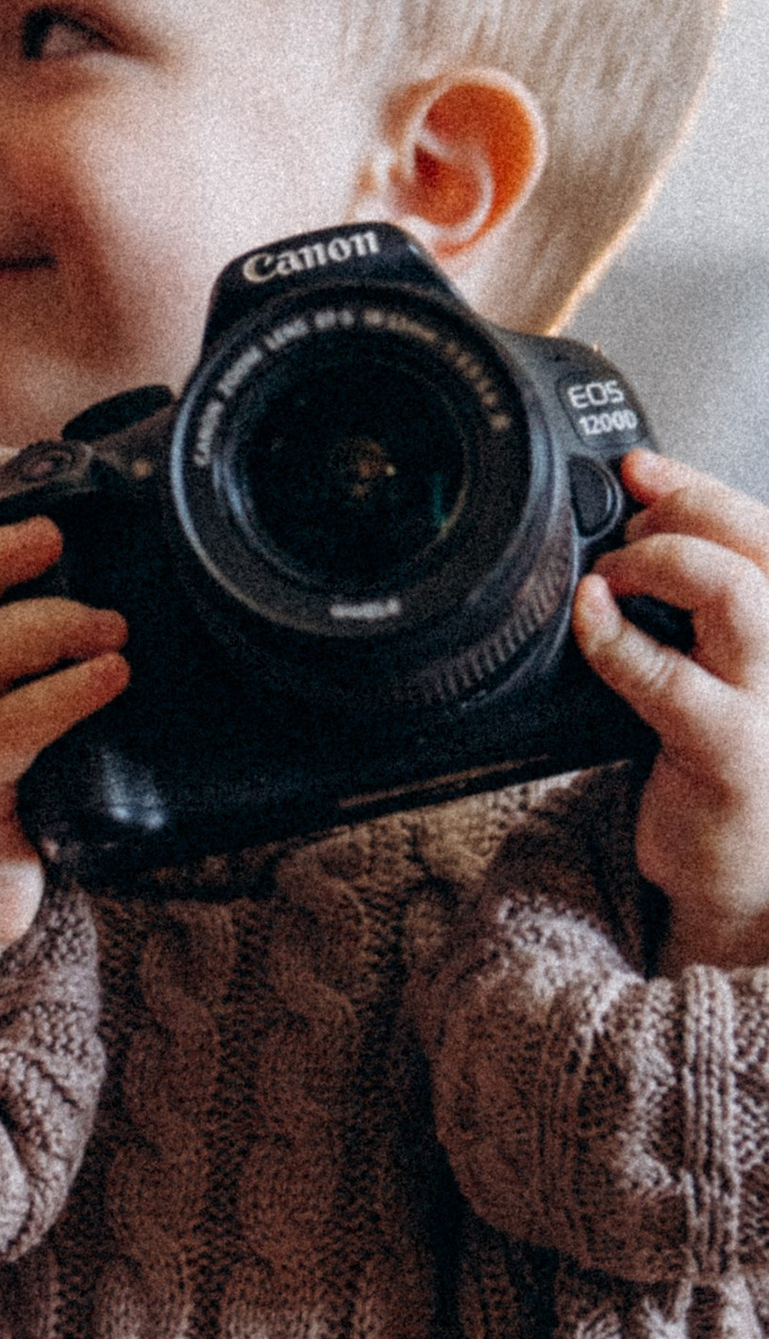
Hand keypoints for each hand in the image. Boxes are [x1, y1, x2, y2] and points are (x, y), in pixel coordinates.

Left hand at [575, 449, 768, 973]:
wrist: (740, 870)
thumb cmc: (729, 751)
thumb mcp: (729, 660)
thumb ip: (703, 592)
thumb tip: (637, 498)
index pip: (768, 527)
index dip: (701, 484)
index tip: (641, 468)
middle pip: (758, 543)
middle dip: (680, 514)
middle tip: (626, 538)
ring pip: (732, 592)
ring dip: (654, 565)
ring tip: (609, 579)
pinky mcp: (730, 752)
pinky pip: (666, 677)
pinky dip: (613, 637)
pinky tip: (587, 618)